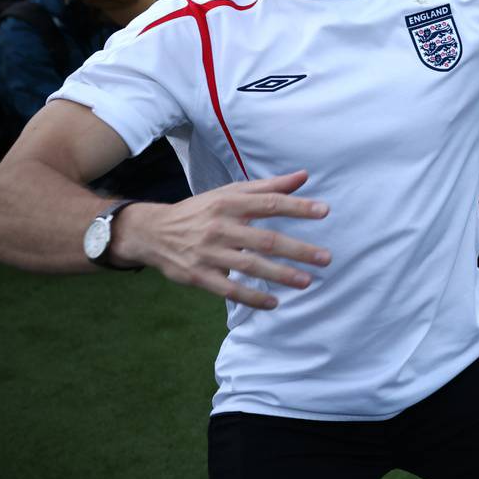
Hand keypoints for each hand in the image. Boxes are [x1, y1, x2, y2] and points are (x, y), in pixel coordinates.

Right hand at [116, 170, 331, 309]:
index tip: (324, 211)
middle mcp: (219, 227)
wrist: (152, 232)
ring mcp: (208, 253)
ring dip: (280, 275)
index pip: (269, 204)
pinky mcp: (198, 276)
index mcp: (229, 203)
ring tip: (306, 281)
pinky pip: (229, 290)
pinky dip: (252, 297)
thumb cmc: (201, 210)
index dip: (297, 207)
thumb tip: (303, 176)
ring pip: (249, 266)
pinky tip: (274, 303)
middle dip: (297, 249)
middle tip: (325, 258)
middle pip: (264, 239)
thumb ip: (268, 186)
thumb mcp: (229, 193)